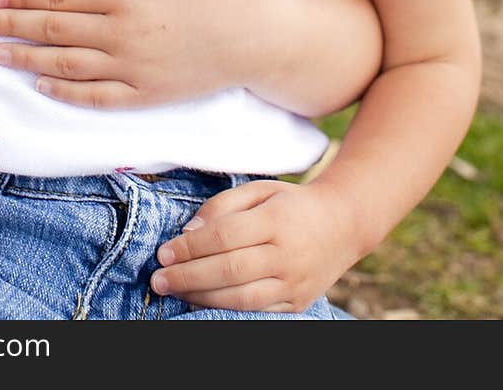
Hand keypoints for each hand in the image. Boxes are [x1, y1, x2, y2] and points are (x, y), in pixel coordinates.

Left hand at [0, 0, 250, 107]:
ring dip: (28, 59)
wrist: (254, 37)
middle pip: (55, 31)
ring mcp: (133, 67)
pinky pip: (95, 97)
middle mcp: (123, 33)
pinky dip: (65, 92)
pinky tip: (42, 85)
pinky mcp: (144, 95)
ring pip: (67, 65)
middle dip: (13, 26)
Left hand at [149, 178, 359, 313]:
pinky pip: (255, 312)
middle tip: (159, 278)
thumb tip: (189, 231)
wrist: (343, 224)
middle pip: (228, 270)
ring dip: (201, 297)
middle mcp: (286, 254)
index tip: (164, 251)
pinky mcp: (296, 303)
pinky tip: (203, 302)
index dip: (190, 247)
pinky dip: (225, 309)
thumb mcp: (261, 190)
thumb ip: (223, 205)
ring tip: (174, 292)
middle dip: (187, 276)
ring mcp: (293, 283)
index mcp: (276, 219)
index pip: (224, 236)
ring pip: (240, 298)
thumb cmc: (292, 204)